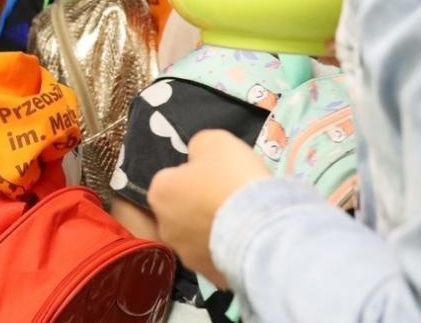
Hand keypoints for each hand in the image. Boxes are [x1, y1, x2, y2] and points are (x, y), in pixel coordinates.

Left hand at [147, 129, 271, 287]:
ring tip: (243, 222)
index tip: (216, 175)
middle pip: (182, 209)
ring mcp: (186, 255)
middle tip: (229, 198)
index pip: (171, 178)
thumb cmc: (232, 179)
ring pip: (197, 236)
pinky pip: (217, 257)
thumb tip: (197, 158)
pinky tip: (248, 242)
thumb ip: (199, 148)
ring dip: (213, 230)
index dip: (194, 175)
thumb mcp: (214, 142)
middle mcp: (164, 226)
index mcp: (159, 191)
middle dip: (200, 205)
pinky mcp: (210, 277)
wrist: (261, 230)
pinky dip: (228, 251)